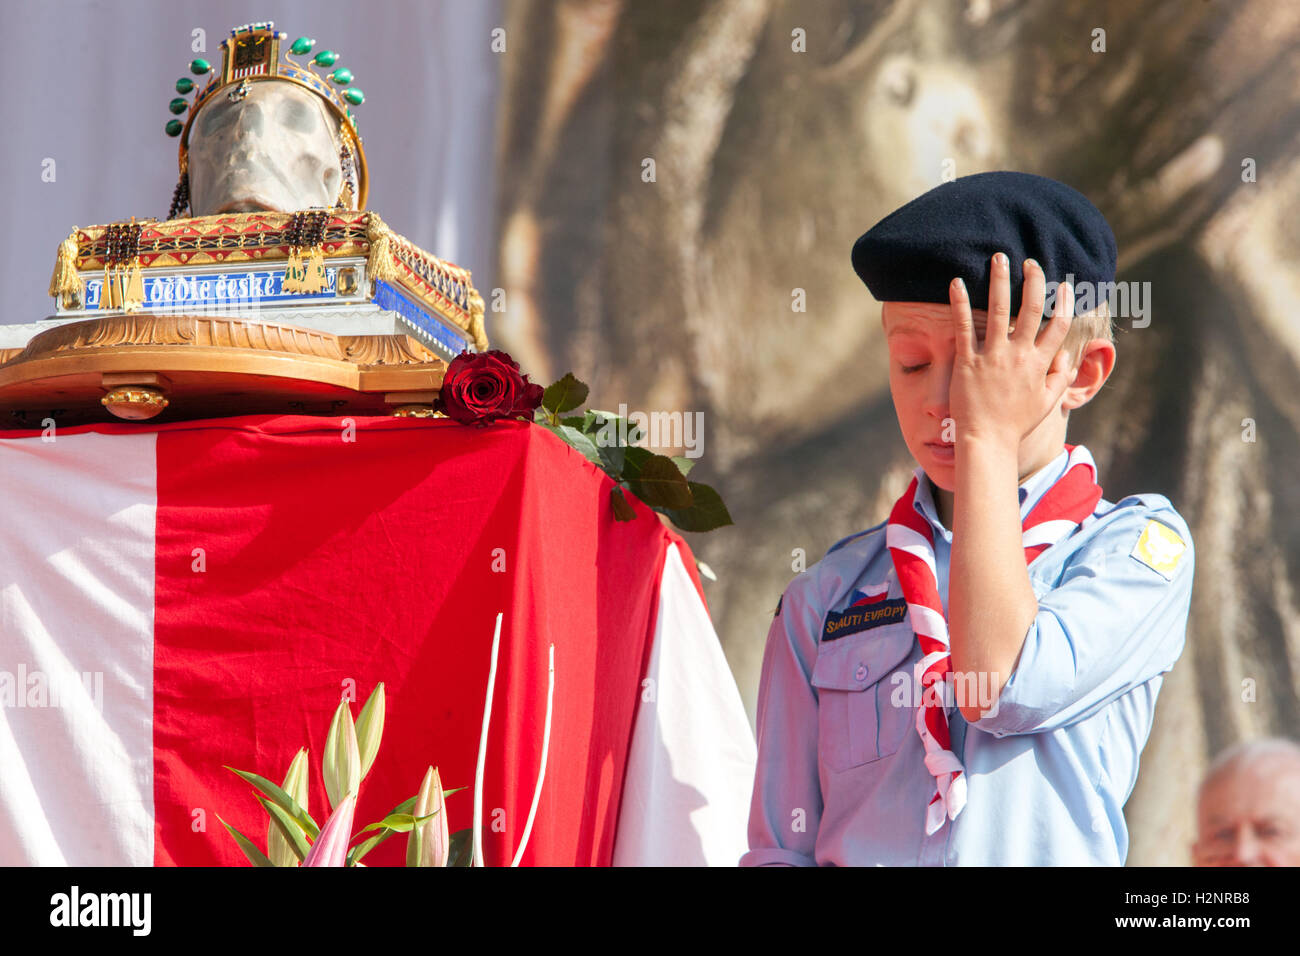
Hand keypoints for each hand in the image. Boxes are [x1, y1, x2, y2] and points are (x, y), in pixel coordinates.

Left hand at [948, 252, 1074, 449]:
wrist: (986, 441)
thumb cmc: (1015, 424)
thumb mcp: (1047, 403)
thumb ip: (1060, 377)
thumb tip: (1068, 354)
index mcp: (1040, 364)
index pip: (1058, 324)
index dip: (1064, 301)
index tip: (1065, 284)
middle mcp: (1019, 355)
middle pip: (1031, 308)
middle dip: (1033, 280)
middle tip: (1030, 261)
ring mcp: (992, 356)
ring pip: (999, 309)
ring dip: (1000, 280)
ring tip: (998, 257)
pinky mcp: (967, 361)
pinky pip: (963, 326)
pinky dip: (960, 302)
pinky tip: (957, 282)